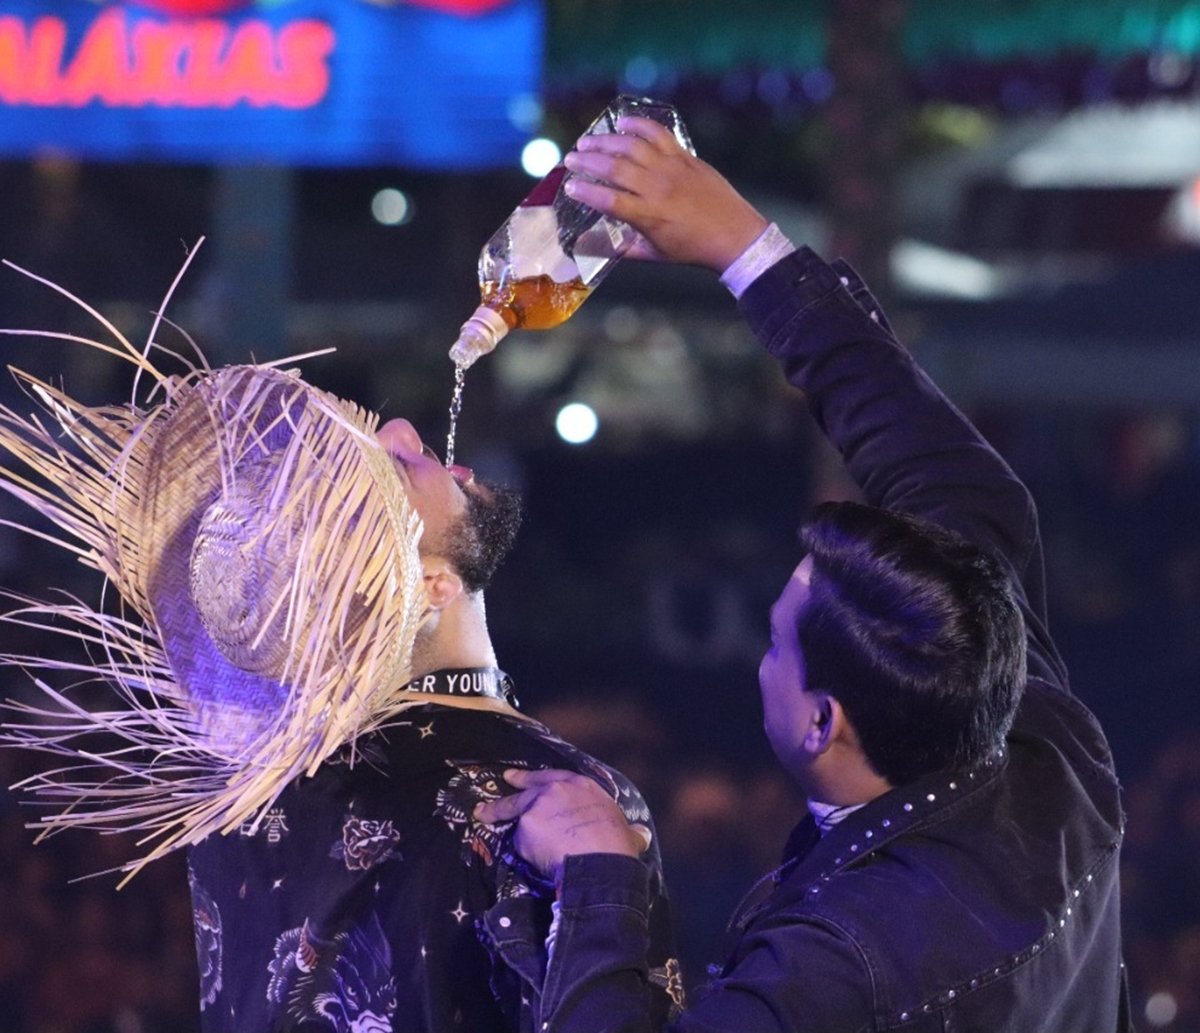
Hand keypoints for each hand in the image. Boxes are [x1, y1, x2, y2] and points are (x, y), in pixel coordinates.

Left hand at [474, 768, 649, 883]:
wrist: (597, 861)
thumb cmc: (615, 846)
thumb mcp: (627, 834)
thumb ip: (630, 833)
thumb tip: (642, 836)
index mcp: (581, 786)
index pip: (556, 778)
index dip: (541, 778)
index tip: (529, 777)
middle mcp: (556, 790)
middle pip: (530, 786)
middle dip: (515, 782)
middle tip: (504, 779)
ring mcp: (537, 806)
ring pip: (514, 809)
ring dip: (497, 812)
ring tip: (483, 814)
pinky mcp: (524, 826)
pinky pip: (517, 839)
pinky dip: (515, 845)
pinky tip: (513, 851)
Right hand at [563, 116, 768, 272]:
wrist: (734, 235)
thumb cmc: (693, 249)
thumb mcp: (656, 253)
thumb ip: (625, 249)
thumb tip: (596, 248)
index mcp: (648, 216)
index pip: (608, 199)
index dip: (585, 191)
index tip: (569, 187)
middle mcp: (657, 189)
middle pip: (615, 168)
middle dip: (587, 161)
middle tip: (571, 159)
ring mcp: (672, 169)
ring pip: (632, 146)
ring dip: (606, 141)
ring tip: (588, 141)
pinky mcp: (685, 157)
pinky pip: (658, 134)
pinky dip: (640, 125)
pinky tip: (623, 123)